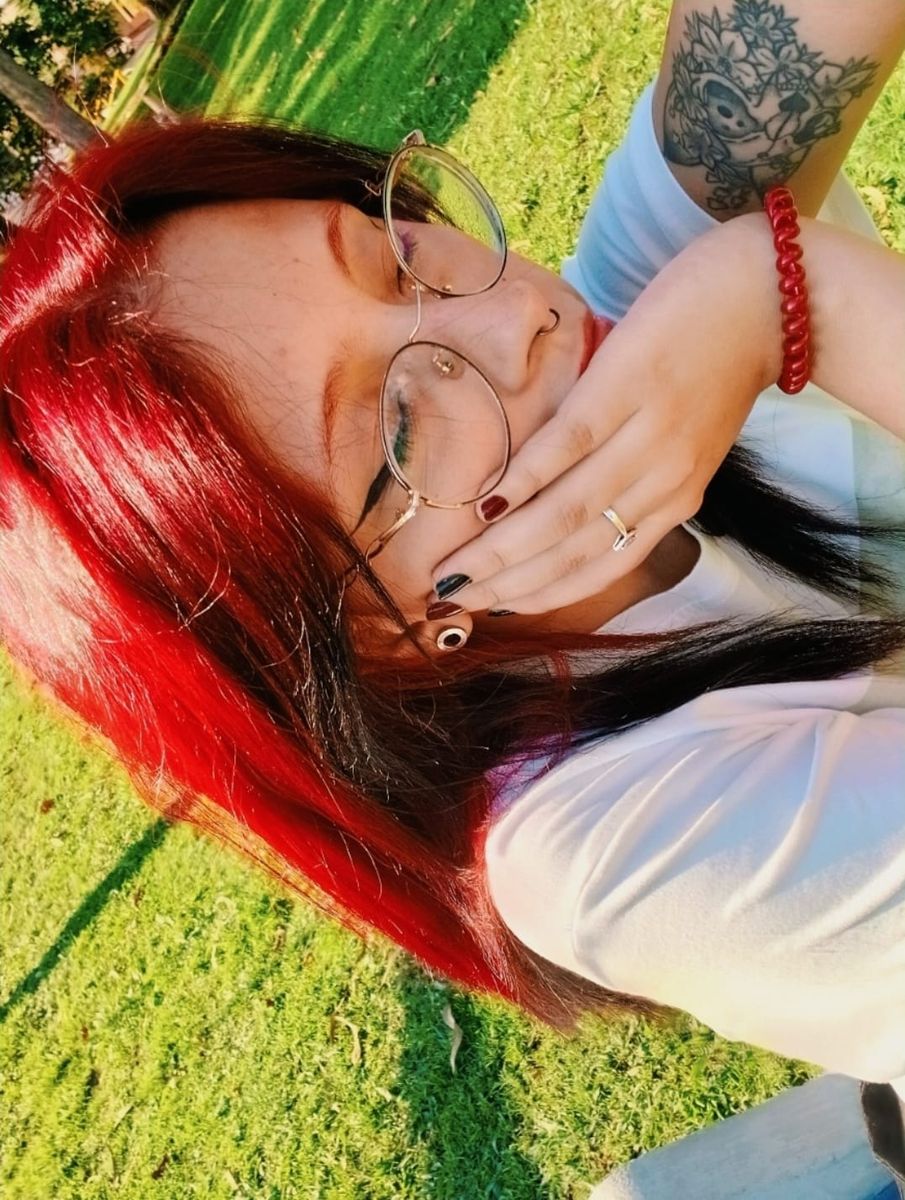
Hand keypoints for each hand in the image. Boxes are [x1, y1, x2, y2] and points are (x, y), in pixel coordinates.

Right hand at [428, 219, 778, 616]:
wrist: (762, 295)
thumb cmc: (712, 368)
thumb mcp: (681, 445)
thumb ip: (632, 484)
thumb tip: (558, 514)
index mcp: (675, 502)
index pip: (598, 569)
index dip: (539, 596)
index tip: (488, 609)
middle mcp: (664, 483)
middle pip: (573, 551)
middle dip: (508, 583)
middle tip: (453, 595)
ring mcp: (647, 437)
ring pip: (567, 512)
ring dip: (505, 548)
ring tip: (455, 567)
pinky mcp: (629, 384)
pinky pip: (569, 444)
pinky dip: (525, 478)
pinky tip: (487, 504)